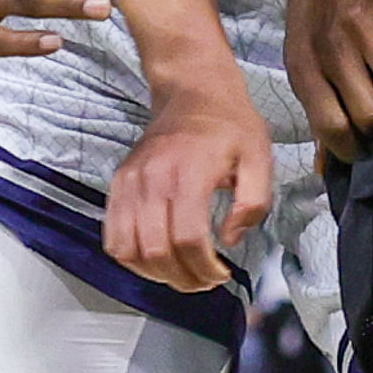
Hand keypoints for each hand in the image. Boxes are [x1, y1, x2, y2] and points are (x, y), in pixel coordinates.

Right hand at [106, 73, 274, 291]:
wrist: (192, 90)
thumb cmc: (228, 123)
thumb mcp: (260, 158)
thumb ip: (253, 203)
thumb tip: (230, 238)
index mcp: (189, 173)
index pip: (189, 239)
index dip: (204, 268)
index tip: (221, 275)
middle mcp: (152, 179)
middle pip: (156, 251)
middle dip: (182, 279)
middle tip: (203, 282)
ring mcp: (130, 182)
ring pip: (128, 249)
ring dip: (154, 274)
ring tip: (180, 274)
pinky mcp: (119, 183)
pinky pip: (112, 235)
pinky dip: (130, 258)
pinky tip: (155, 260)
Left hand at [292, 0, 372, 161]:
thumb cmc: (321, 16)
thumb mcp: (307, 59)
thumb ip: (319, 111)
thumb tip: (324, 169)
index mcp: (303, 65)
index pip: (331, 128)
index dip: (354, 150)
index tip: (368, 154)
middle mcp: (328, 45)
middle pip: (370, 116)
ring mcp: (359, 23)